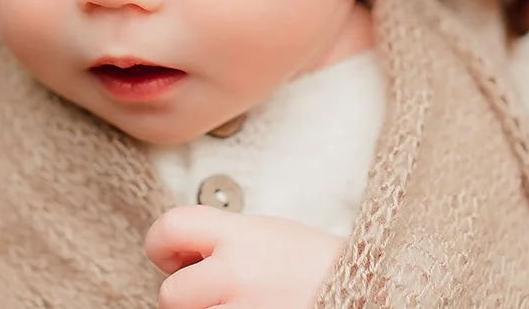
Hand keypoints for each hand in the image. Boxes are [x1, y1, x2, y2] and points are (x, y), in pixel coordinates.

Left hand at [144, 205, 344, 307]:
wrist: (367, 292)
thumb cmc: (317, 267)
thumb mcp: (267, 234)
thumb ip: (221, 240)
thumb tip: (176, 256)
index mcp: (243, 236)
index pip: (170, 227)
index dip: (161, 244)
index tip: (174, 256)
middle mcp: (240, 274)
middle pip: (170, 295)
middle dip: (187, 297)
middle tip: (214, 292)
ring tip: (244, 303)